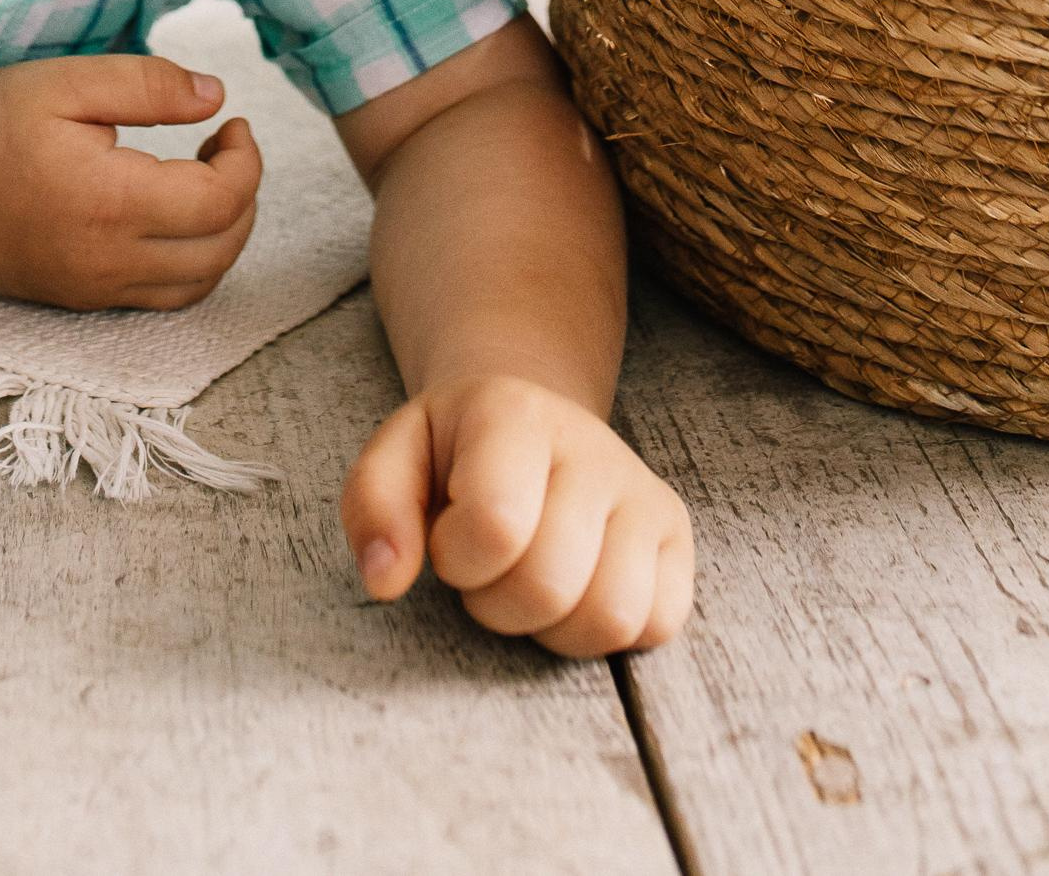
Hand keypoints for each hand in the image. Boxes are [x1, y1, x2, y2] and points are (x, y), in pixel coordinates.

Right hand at [0, 52, 262, 310]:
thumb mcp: (65, 82)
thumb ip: (149, 84)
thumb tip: (218, 97)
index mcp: (111, 203)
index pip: (221, 201)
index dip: (247, 160)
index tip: (232, 120)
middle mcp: (109, 262)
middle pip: (222, 250)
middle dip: (244, 196)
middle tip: (225, 145)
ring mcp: (94, 291)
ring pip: (199, 285)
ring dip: (224, 235)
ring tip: (207, 179)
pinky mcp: (80, 302)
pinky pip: (162, 299)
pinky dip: (191, 263)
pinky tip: (172, 216)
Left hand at [341, 376, 692, 656]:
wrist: (530, 420)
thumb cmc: (454, 454)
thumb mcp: (395, 457)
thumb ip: (372, 509)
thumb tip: (386, 580)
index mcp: (515, 414)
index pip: (497, 526)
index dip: (459, 559)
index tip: (449, 537)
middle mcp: (592, 446)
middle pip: (549, 585)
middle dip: (497, 603)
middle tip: (486, 569)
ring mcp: (643, 490)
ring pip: (610, 616)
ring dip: (551, 627)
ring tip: (528, 581)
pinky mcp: (675, 534)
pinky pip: (657, 625)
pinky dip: (605, 634)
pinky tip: (573, 592)